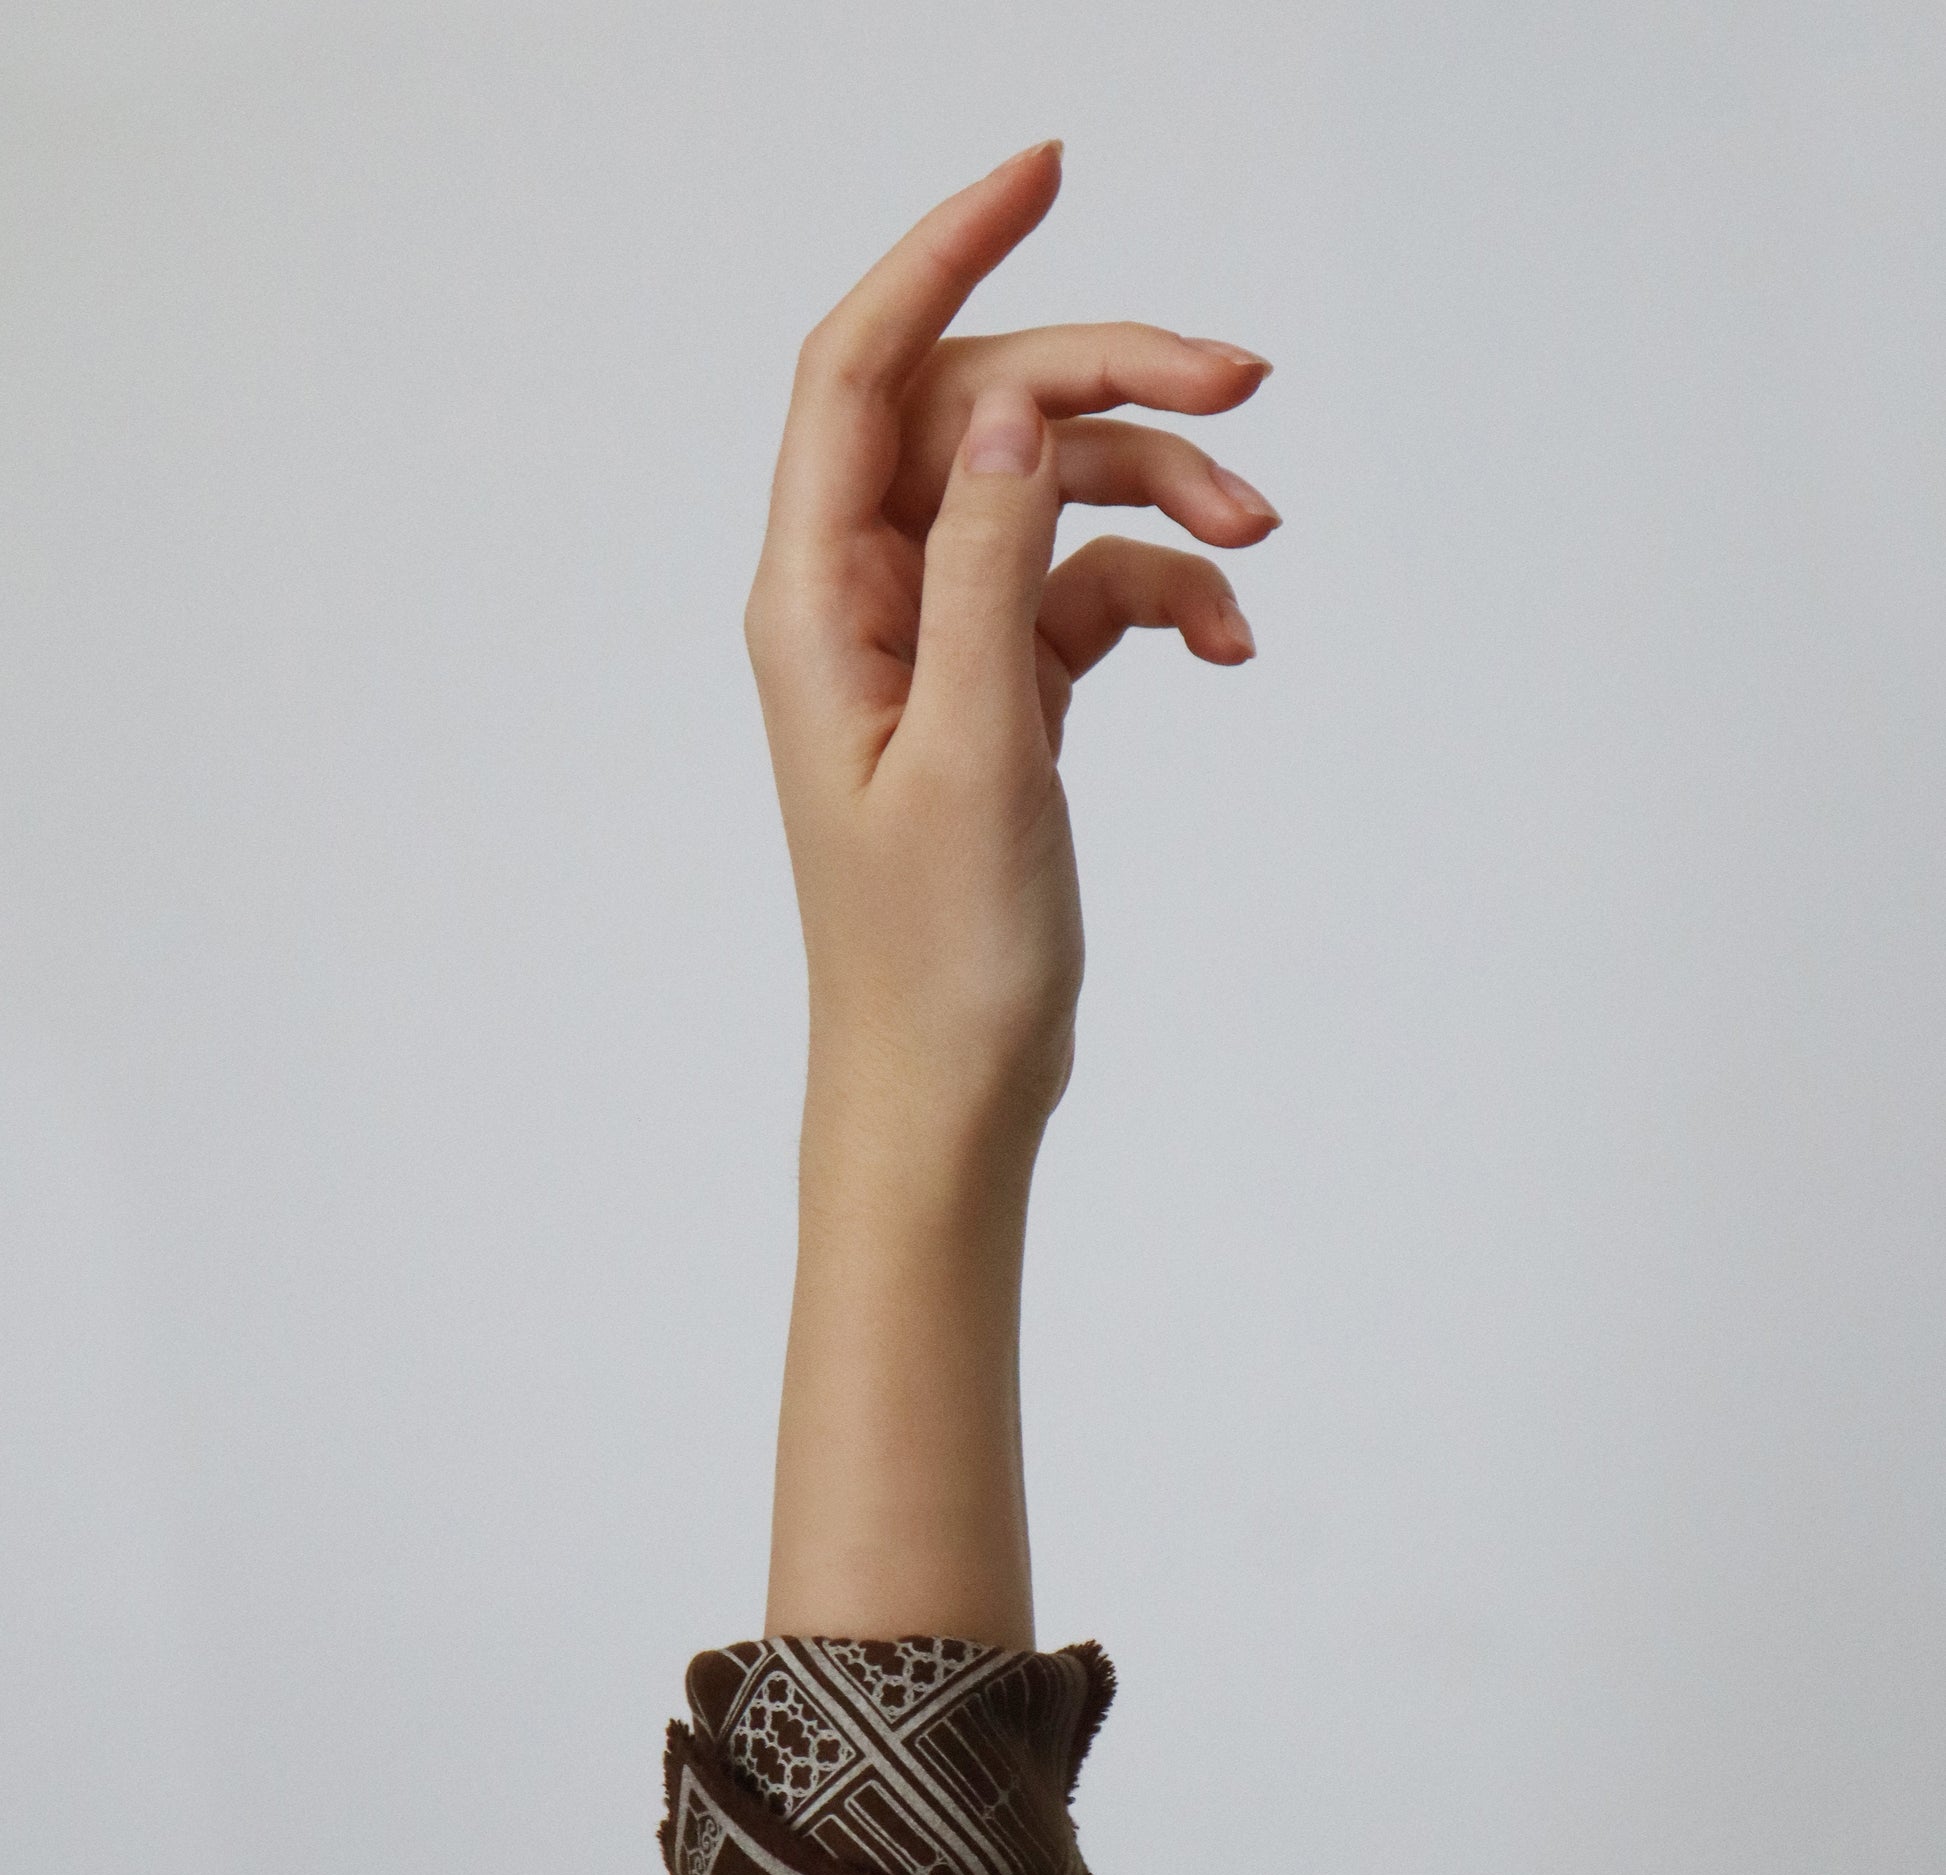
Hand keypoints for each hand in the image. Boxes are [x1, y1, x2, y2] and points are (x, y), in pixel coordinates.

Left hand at [744, 140, 1276, 1144]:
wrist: (948, 1087)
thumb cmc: (933, 955)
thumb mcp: (972, 747)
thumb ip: (982, 564)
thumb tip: (1003, 401)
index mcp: (815, 597)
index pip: (859, 367)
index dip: (945, 251)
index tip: (1048, 168)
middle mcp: (863, 596)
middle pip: (976, 411)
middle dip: (1109, 385)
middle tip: (1246, 390)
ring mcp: (936, 639)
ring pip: (1045, 493)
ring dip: (1158, 496)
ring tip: (1258, 542)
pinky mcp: (999, 688)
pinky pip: (1083, 585)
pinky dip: (1162, 589)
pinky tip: (1227, 638)